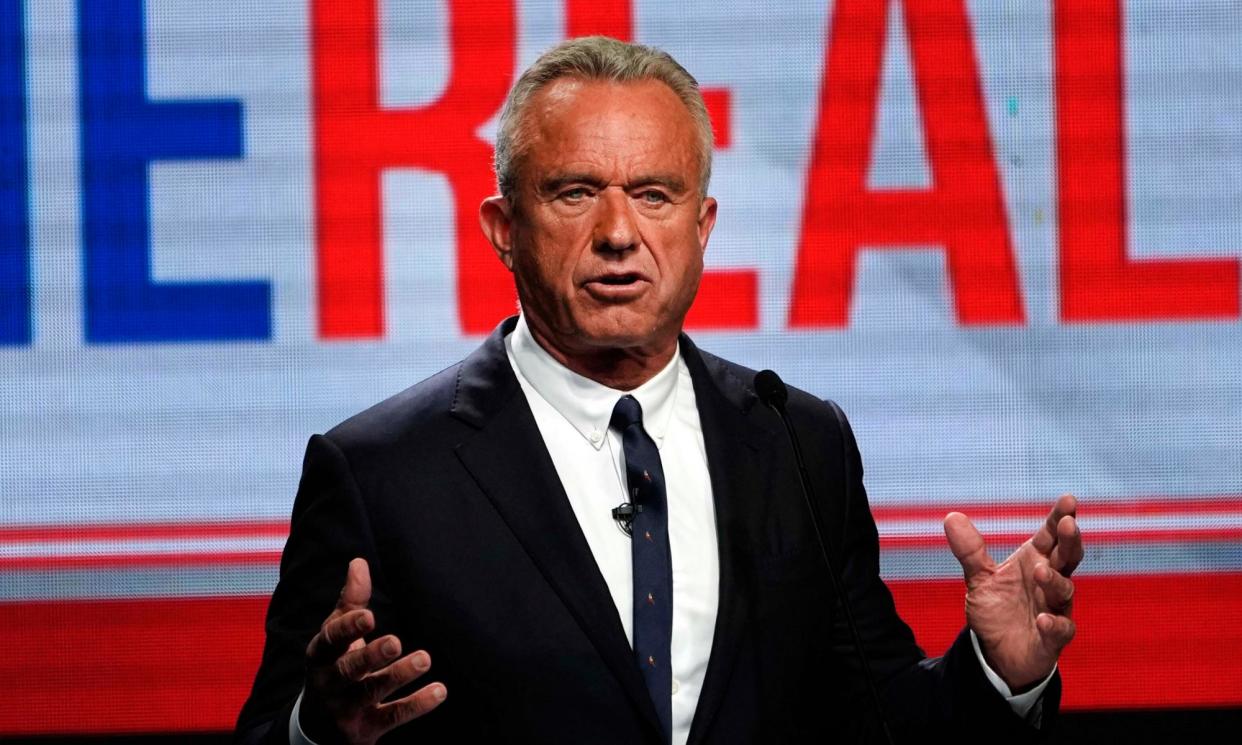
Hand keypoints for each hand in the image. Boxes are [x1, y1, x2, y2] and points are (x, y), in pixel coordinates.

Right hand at [302, 558, 445, 743]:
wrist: (317, 728)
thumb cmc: (333, 667)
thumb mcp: (335, 637)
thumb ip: (350, 602)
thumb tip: (359, 562)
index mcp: (320, 656)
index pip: (330, 641)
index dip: (348, 628)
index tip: (368, 615)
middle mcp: (328, 683)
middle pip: (349, 669)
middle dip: (371, 656)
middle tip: (396, 642)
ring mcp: (346, 709)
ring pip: (371, 692)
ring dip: (398, 676)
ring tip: (424, 659)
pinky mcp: (365, 730)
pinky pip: (392, 716)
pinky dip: (416, 704)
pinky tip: (440, 690)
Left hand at [943, 494, 1082, 691]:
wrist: (997, 652)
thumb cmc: (997, 610)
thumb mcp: (979, 578)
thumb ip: (970, 551)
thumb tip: (951, 516)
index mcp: (1035, 561)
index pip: (1051, 536)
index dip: (1060, 518)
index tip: (1068, 499)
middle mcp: (1050, 582)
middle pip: (1068, 557)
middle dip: (1070, 540)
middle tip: (1069, 524)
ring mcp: (1055, 609)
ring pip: (1064, 591)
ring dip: (1055, 580)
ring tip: (1041, 571)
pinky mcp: (1053, 638)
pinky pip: (1060, 630)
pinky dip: (1053, 623)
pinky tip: (1043, 619)